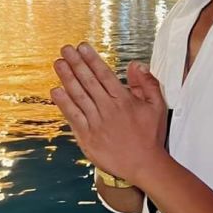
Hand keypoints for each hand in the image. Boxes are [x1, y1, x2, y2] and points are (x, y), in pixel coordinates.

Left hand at [50, 43, 166, 185]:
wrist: (144, 165)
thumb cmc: (151, 136)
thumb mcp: (157, 105)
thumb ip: (147, 82)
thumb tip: (135, 64)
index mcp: (123, 100)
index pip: (104, 74)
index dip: (91, 59)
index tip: (82, 47)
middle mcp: (107, 109)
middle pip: (88, 81)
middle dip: (75, 63)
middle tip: (65, 49)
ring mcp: (96, 123)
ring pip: (78, 96)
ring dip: (66, 78)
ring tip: (58, 63)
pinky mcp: (87, 137)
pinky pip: (73, 116)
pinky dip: (63, 103)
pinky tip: (56, 91)